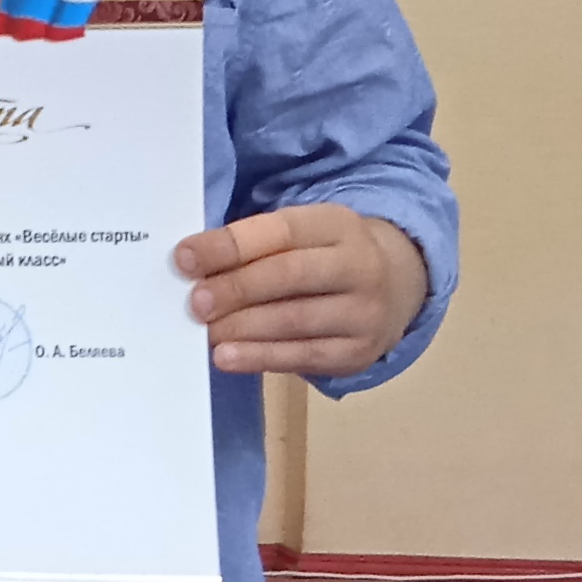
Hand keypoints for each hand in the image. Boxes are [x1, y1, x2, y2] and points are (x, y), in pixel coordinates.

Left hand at [175, 204, 427, 375]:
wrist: (397, 289)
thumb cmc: (324, 258)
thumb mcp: (303, 235)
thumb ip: (256, 245)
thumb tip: (191, 265)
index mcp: (337, 224)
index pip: (280, 231)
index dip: (230, 245)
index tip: (184, 257)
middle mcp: (359, 266)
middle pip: (289, 275)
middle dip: (235, 289)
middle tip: (194, 302)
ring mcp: (363, 312)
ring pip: (295, 319)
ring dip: (242, 327)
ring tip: (204, 331)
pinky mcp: (358, 352)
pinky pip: (302, 357)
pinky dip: (259, 357)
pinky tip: (226, 356)